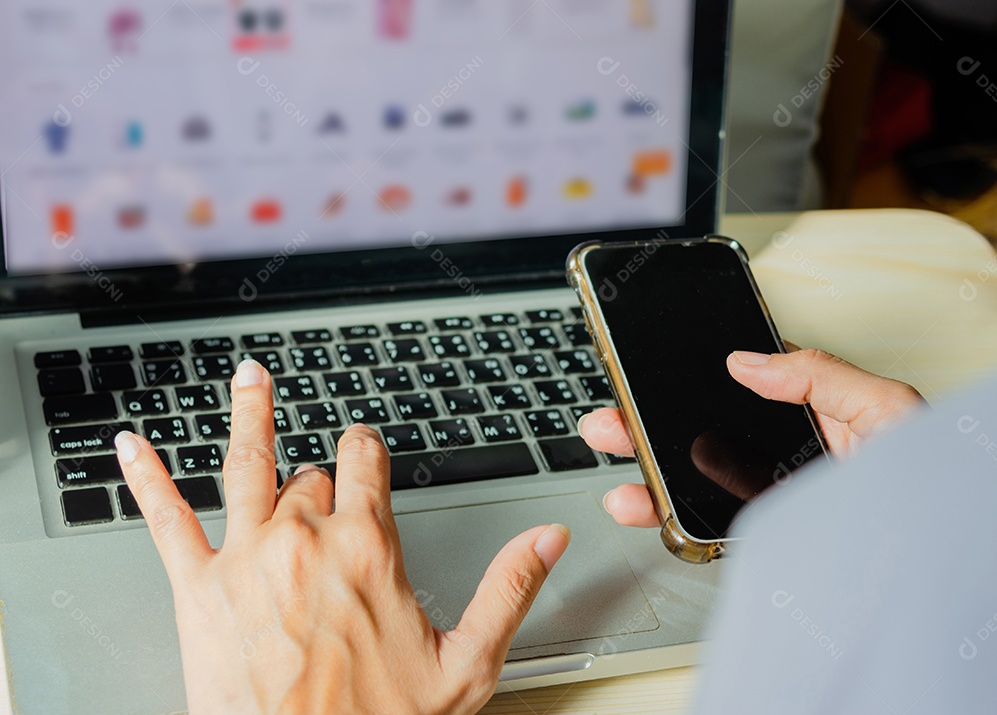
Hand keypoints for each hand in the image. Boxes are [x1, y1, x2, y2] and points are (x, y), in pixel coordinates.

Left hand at [114, 359, 569, 714]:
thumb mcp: (465, 664)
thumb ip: (509, 590)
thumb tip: (548, 540)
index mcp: (367, 548)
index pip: (367, 463)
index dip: (368, 448)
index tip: (365, 445)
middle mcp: (304, 539)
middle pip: (312, 477)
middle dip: (320, 482)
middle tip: (323, 494)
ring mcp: (246, 559)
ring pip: (246, 464)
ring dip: (249, 416)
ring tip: (249, 380)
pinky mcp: (197, 590)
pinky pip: (166, 519)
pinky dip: (147, 477)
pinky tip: (132, 446)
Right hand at [578, 348, 923, 527]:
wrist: (951, 559)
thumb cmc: (939, 482)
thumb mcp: (888, 409)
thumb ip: (820, 377)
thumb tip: (748, 361)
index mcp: (821, 413)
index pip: (745, 386)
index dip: (694, 376)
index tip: (651, 367)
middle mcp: (793, 456)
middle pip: (707, 431)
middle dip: (650, 421)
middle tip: (612, 413)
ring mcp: (780, 499)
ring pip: (700, 479)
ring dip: (649, 467)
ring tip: (616, 454)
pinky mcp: (775, 539)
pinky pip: (714, 525)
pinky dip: (671, 517)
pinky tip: (647, 506)